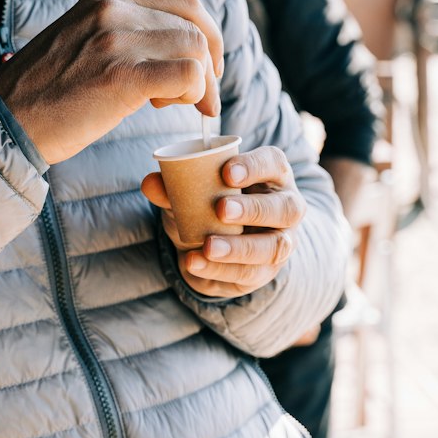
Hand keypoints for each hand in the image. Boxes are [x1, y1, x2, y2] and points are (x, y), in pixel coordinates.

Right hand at [0, 0, 222, 165]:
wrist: (5, 119)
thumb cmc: (45, 92)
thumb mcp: (82, 40)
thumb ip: (122, 33)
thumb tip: (173, 47)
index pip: (183, 1)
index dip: (207, 33)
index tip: (207, 65)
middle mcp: (112, 9)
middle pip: (194, 24)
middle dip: (211, 61)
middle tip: (206, 96)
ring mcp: (115, 40)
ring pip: (194, 49)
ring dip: (200, 85)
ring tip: (175, 106)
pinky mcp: (120, 76)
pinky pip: (187, 76)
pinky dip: (193, 95)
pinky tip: (168, 108)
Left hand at [142, 145, 304, 298]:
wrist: (212, 245)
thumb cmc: (210, 204)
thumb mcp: (193, 192)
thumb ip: (173, 187)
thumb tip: (151, 183)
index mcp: (272, 175)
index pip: (274, 163)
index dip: (255, 166)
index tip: (227, 171)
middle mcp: (285, 207)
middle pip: (286, 208)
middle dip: (254, 209)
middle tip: (221, 209)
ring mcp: (281, 241)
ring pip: (273, 247)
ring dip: (239, 248)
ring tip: (208, 246)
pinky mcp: (266, 271)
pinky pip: (249, 273)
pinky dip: (220, 270)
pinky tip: (195, 262)